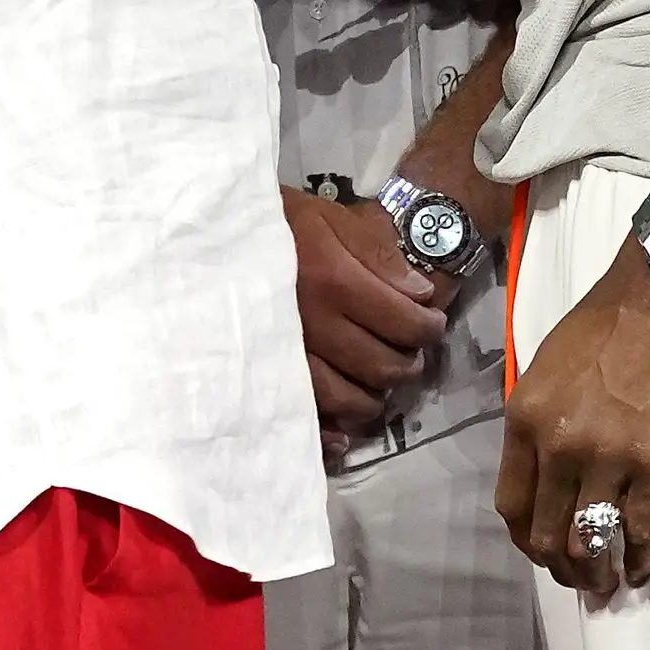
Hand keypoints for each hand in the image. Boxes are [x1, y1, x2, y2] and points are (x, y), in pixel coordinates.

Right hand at [283, 187, 445, 461]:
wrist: (216, 235)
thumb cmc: (279, 223)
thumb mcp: (330, 216)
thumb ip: (377, 252)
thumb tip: (420, 294)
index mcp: (333, 280)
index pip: (401, 321)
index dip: (427, 328)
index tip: (433, 324)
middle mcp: (312, 324)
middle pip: (378, 365)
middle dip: (406, 364)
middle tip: (412, 355)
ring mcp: (286, 355)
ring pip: (346, 399)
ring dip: (374, 396)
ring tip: (381, 381)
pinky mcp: (264, 375)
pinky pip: (305, 416)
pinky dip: (331, 432)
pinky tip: (345, 433)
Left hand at [492, 254, 649, 596]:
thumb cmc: (606, 322)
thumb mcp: (547, 367)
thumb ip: (539, 421)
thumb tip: (543, 469)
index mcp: (526, 419)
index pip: (511, 504)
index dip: (526, 540)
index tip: (541, 551)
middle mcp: (559, 445)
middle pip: (546, 533)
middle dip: (561, 566)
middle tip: (578, 577)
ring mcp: (608, 455)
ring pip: (590, 540)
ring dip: (596, 572)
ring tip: (606, 583)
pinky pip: (639, 528)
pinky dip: (637, 558)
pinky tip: (639, 569)